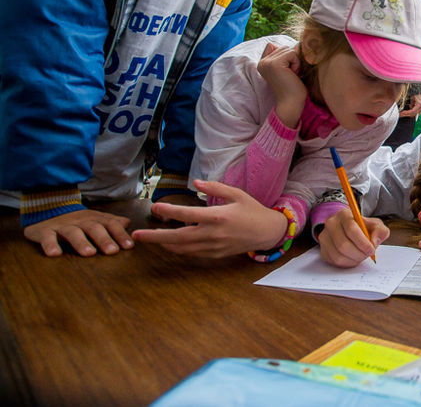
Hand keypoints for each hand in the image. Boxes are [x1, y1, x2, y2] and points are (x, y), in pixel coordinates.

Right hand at [23, 208, 132, 256]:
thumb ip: (112, 223)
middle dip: (104, 239)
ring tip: (89, 254)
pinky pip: (47, 237)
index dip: (120, 234)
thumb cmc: (78, 220)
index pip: (110, 224)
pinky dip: (50, 245)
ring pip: (73, 232)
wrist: (48, 207)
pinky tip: (54, 254)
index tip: (128, 246)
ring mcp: (63, 226)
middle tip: (112, 251)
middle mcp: (81, 221)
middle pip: (94, 228)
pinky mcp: (45, 231)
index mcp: (95, 219)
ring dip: (81, 242)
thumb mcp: (96, 219)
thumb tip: (129, 224)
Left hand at [131, 180, 288, 257]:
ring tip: (148, 239)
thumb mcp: (236, 194)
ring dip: (163, 244)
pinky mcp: (215, 254)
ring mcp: (213, 247)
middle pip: (177, 237)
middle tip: (137, 236)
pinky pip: (191, 253)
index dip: (169, 211)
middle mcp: (213, 234)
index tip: (155, 207)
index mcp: (218, 216)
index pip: (187, 215)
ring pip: (182, 248)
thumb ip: (215, 187)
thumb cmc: (252, 210)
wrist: (267, 232)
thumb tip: (195, 182)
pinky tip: (169, 244)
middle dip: (155, 237)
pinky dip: (177, 249)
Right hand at [257, 42, 307, 127]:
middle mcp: (262, 62)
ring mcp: (266, 62)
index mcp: (263, 63)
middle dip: (292, 59)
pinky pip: (291, 53)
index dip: (286, 56)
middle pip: (283, 47)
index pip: (275, 46)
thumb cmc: (293, 87)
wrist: (291, 103)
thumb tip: (298, 43)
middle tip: (290, 74)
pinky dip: (296, 63)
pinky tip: (293, 74)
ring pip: (288, 49)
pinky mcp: (274, 64)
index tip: (287, 71)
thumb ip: (287, 55)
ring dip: (295, 61)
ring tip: (291, 74)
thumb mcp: (289, 68)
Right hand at [317, 207, 388, 267]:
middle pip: (343, 244)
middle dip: (359, 253)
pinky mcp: (323, 250)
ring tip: (361, 256)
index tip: (371, 249)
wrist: (351, 232)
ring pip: (338, 255)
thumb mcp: (376, 225)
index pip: (351, 229)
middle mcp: (331, 224)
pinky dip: (347, 263)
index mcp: (344, 214)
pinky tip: (354, 258)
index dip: (363, 242)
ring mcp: (324, 237)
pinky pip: (334, 261)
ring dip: (354, 259)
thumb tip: (373, 241)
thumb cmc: (364, 228)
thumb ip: (380, 231)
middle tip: (367, 254)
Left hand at [398, 92, 420, 118]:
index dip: (407, 113)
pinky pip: (419, 111)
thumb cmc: (417, 92)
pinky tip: (411, 108)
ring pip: (416, 113)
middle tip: (402, 114)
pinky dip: (415, 110)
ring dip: (411, 113)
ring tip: (405, 111)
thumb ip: (411, 104)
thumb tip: (410, 108)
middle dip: (407, 114)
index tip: (402, 113)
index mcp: (420, 104)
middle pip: (414, 114)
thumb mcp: (412, 97)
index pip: (413, 111)